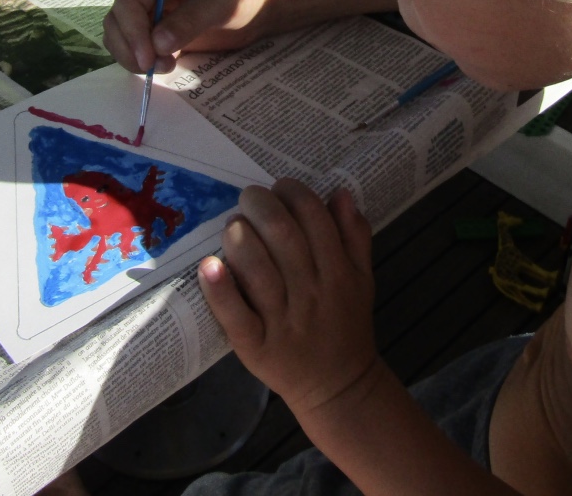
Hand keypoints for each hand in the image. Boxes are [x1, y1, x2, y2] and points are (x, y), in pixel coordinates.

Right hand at [102, 0, 272, 74]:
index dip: (131, 32)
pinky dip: (143, 63)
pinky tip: (167, 66)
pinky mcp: (158, 37)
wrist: (258, 9)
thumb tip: (158, 44)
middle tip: (153, 67)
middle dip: (129, 48)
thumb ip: (191, 19)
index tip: (148, 57)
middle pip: (116, 23)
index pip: (128, 4)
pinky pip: (137, 52)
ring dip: (134, 58)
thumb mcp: (223, 1)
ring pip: (122, 40)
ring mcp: (151, 16)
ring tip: (166, 66)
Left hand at [198, 180, 377, 423]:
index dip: (295, 194)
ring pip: (259, 272)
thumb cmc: (347, 322)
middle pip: (285, 238)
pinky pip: (235, 315)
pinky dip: (220, 290)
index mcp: (340, 272)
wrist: (338, 385)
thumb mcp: (363, 277)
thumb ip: (355, 235)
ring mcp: (283, 322)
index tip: (281, 186)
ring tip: (233, 224)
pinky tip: (208, 265)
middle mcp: (312, 293)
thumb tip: (340, 192)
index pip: (316, 220)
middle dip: (263, 207)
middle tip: (250, 197)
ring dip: (241, 239)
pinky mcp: (255, 347)